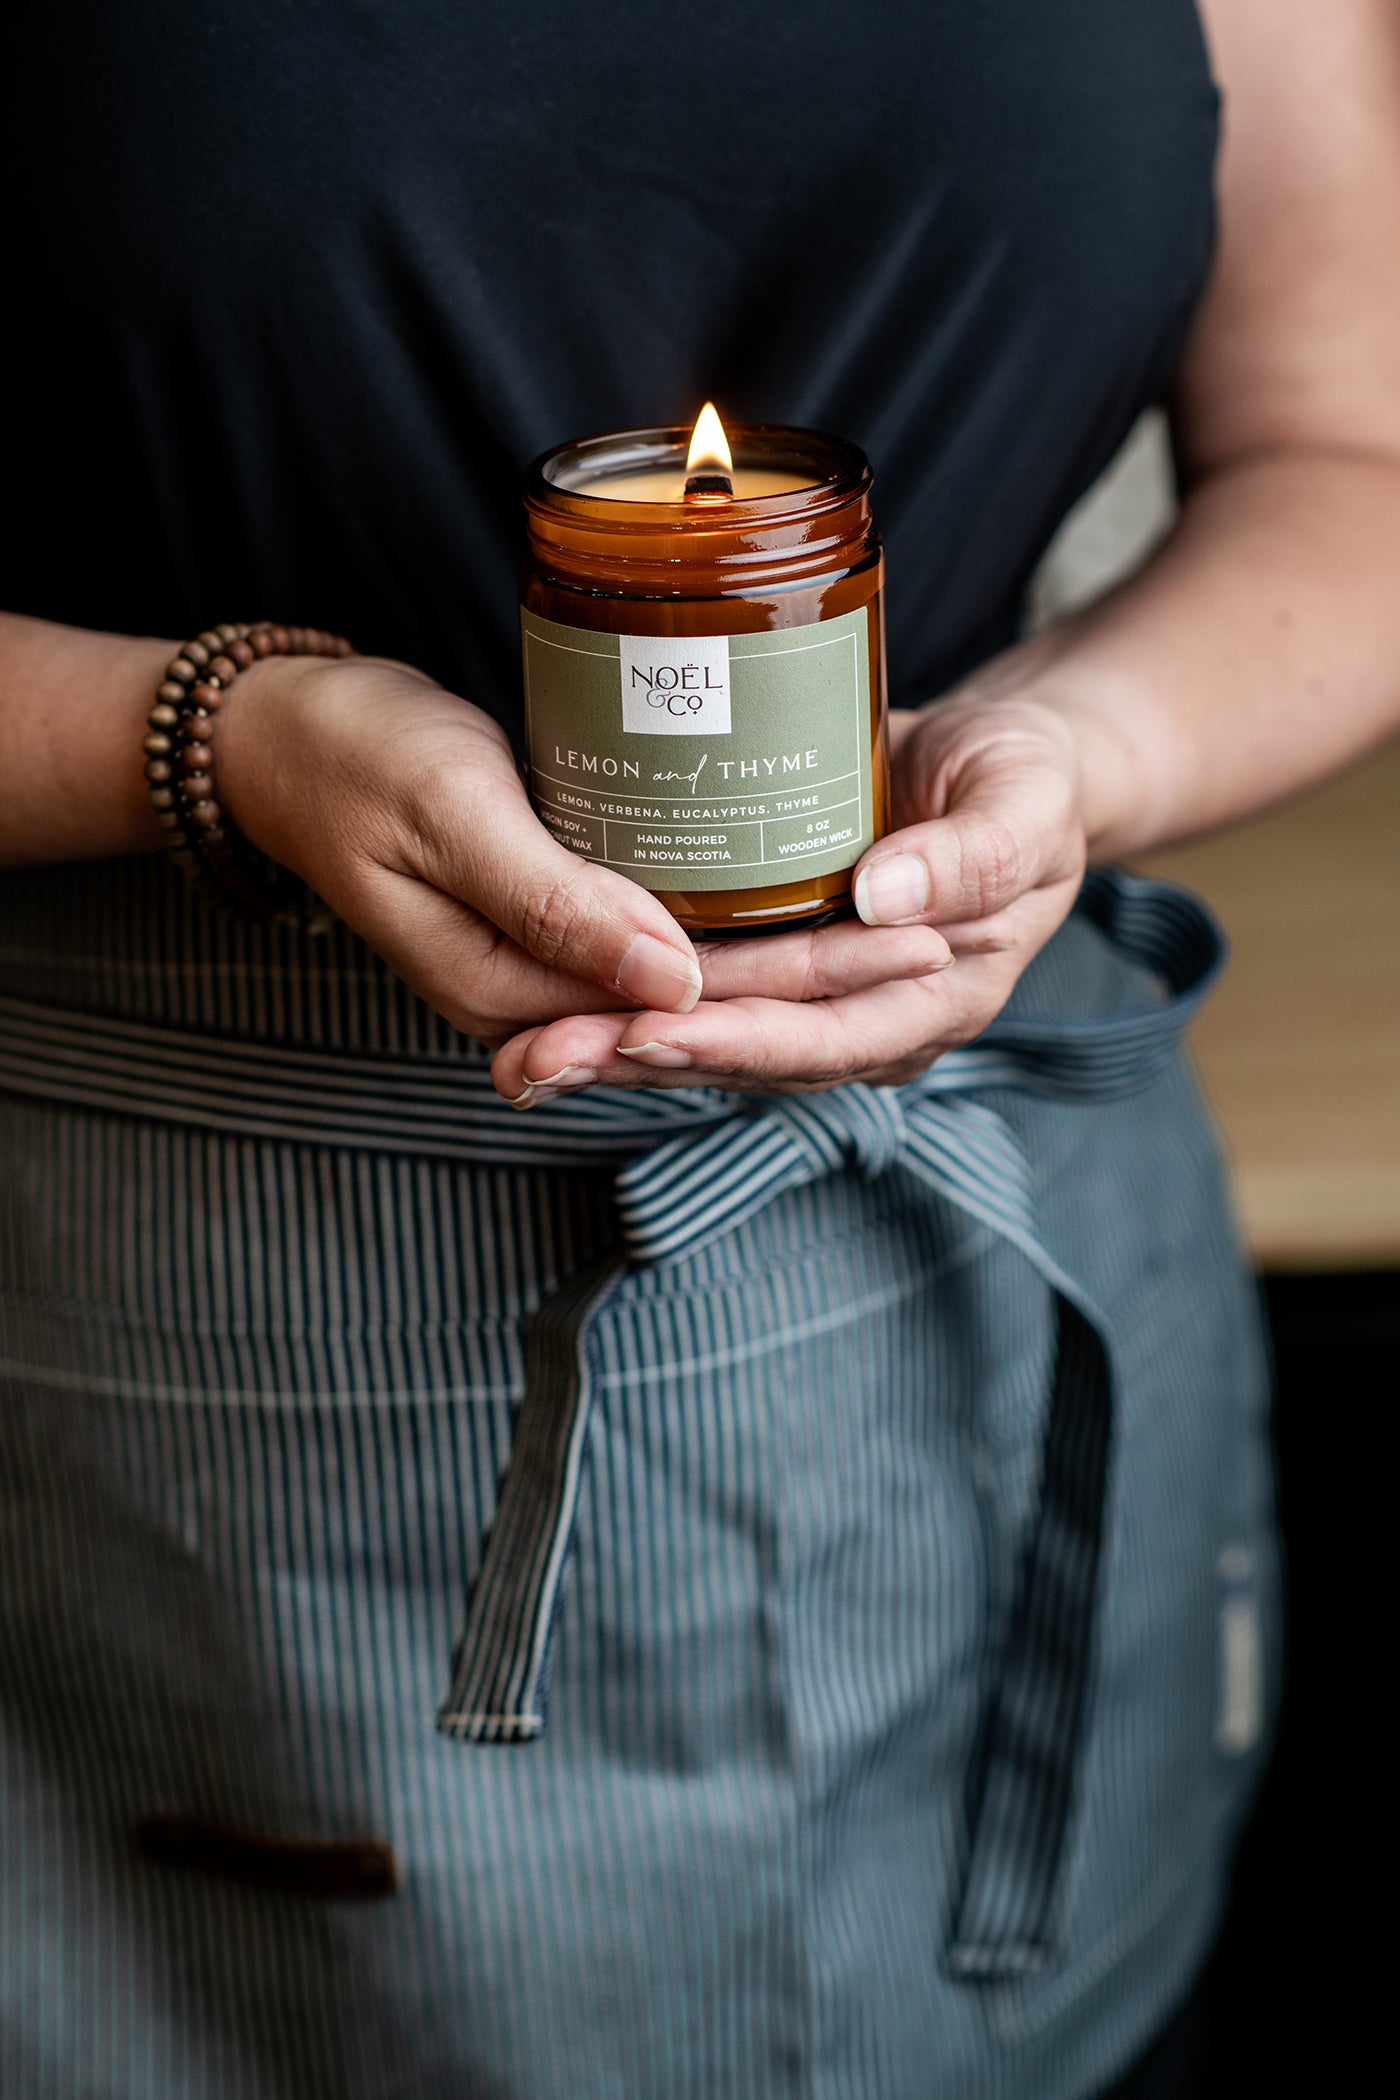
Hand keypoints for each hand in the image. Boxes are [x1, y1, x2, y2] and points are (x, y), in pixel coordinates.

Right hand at [215, 654, 945, 1045]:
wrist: (279, 739)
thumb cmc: (357, 758)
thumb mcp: (451, 814)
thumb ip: (556, 902)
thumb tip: (673, 983)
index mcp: (505, 989)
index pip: (685, 1002)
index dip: (801, 977)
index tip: (905, 940)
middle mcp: (532, 998)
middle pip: (704, 1003)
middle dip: (823, 977)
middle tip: (938, 936)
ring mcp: (541, 966)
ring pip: (689, 983)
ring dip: (790, 961)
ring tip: (897, 929)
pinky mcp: (547, 924)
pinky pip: (656, 947)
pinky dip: (730, 934)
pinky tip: (796, 908)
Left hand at [491, 690, 1088, 1101]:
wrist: (1003, 767)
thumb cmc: (1025, 781)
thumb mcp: (1023, 802)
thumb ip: (970, 855)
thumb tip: (883, 900)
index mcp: (940, 1000)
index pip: (828, 1036)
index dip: (737, 1038)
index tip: (648, 1030)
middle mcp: (871, 1021)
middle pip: (747, 1055)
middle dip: (641, 1058)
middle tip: (543, 1057)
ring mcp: (820, 1001)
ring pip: (709, 1039)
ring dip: (613, 1049)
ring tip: (522, 1054)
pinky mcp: (777, 967)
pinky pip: (697, 999)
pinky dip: (624, 1006)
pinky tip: (548, 1009)